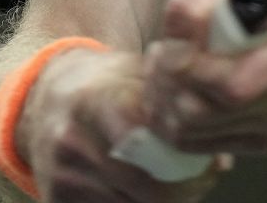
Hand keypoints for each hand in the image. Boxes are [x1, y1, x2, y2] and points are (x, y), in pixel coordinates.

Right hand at [19, 45, 229, 202]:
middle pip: (143, 188)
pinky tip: (145, 197)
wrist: (44, 97)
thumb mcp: (139, 76)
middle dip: (181, 194)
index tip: (209, 168)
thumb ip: (180, 107)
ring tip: (178, 190)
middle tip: (201, 185)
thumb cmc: (106, 84)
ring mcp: (62, 173)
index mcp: (96, 101)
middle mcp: (73, 139)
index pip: (149, 144)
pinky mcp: (55, 198)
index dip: (186, 164)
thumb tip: (222, 158)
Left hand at [141, 0, 266, 155]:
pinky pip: (202, 146)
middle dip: (171, 87)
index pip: (234, 86)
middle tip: (157, 60)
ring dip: (166, 104)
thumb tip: (179, 46)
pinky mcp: (266, 140)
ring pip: (201, 132)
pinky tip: (177, 92)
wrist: (255, 7)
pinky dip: (176, 123)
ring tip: (163, 72)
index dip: (190, 72)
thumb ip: (192, 1)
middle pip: (213, 112)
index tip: (168, 47)